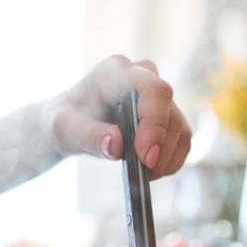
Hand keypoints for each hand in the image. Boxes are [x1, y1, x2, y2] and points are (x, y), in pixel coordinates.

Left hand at [42, 55, 191, 178]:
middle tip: (143, 173)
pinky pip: (182, 139)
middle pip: (169, 113)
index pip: (153, 89)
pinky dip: (171, 160)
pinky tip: (151, 170)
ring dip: (167, 158)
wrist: (72, 123)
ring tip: (144, 174)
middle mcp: (142, 77)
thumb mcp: (64, 129)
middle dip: (161, 149)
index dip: (155, 122)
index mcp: (115, 72)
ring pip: (179, 128)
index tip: (145, 155)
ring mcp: (157, 97)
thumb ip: (88, 135)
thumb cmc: (65, 120)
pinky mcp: (166, 115)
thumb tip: (116, 145)